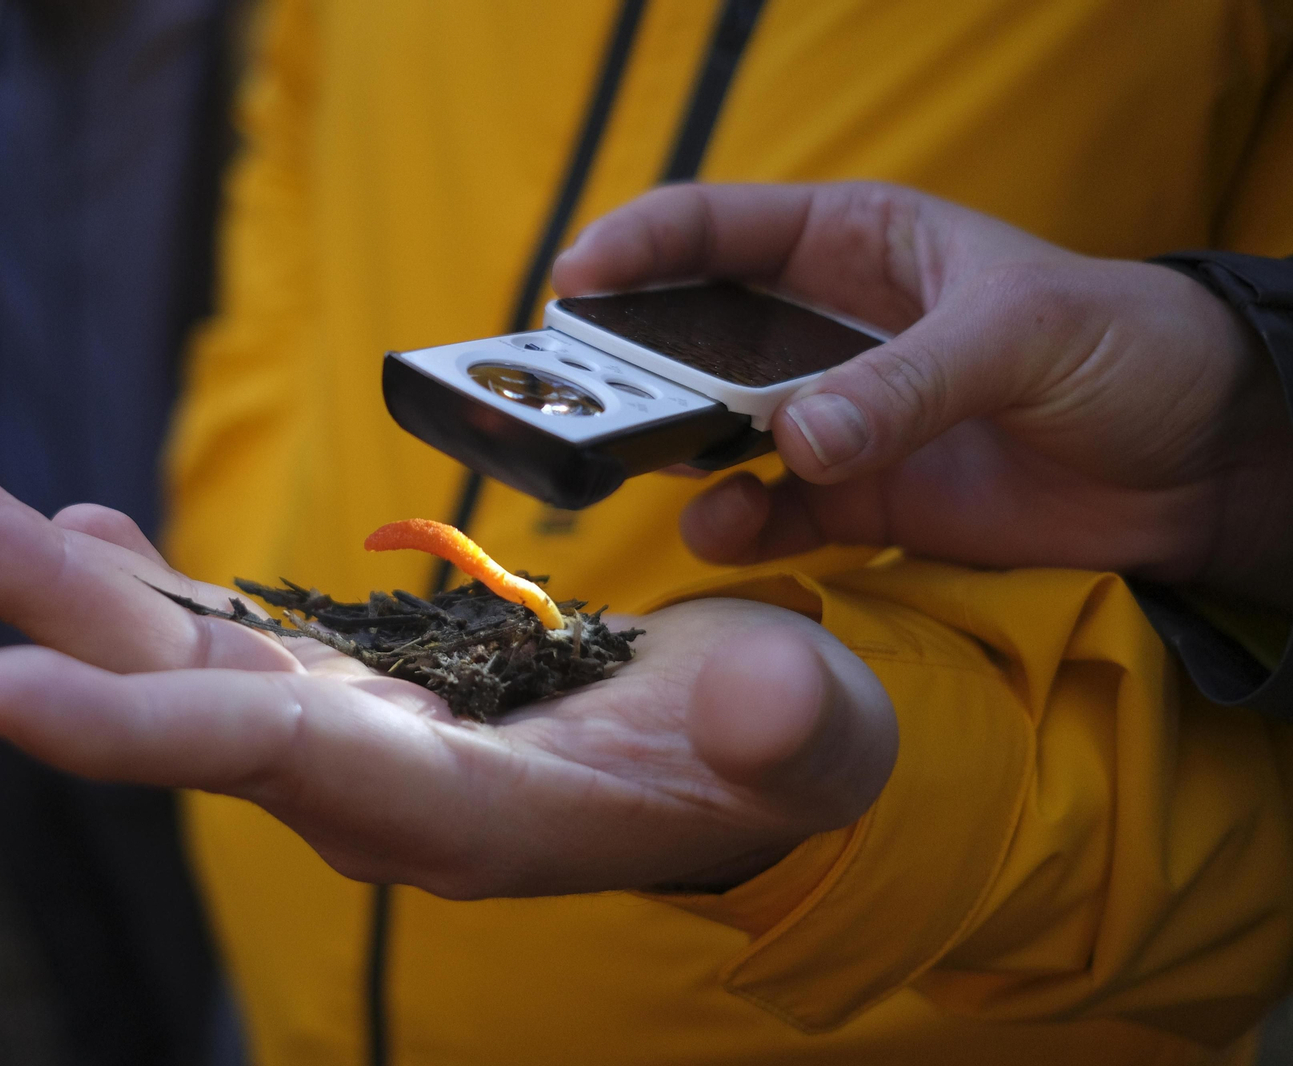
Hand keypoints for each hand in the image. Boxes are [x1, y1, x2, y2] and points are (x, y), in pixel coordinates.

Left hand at [0, 477, 894, 897]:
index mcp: (471, 811)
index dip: (139, 728)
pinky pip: (233, 642)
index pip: (285, 766)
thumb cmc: (781, 753)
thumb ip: (782, 728)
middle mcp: (385, 783)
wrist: (747, 766)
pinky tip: (89, 537)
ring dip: (74, 591)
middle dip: (56, 626)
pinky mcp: (367, 690)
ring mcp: (365, 734)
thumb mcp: (810, 734)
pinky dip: (154, 591)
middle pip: (195, 702)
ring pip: (194, 662)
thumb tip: (749, 703)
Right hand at [553, 182, 1292, 607]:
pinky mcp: (856, 500)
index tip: (574, 281)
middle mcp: (823, 332)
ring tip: (655, 466)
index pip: (717, 229)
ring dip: (673, 450)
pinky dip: (736, 526)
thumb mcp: (1019, 333)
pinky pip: (769, 513)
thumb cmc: (1123, 347)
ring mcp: (834, 420)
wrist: (1199, 464)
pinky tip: (726, 530)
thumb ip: (905, 385)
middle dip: (631, 364)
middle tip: (581, 398)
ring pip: (713, 432)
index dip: (638, 247)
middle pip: (691, 337)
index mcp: (852, 244)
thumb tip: (796, 441)